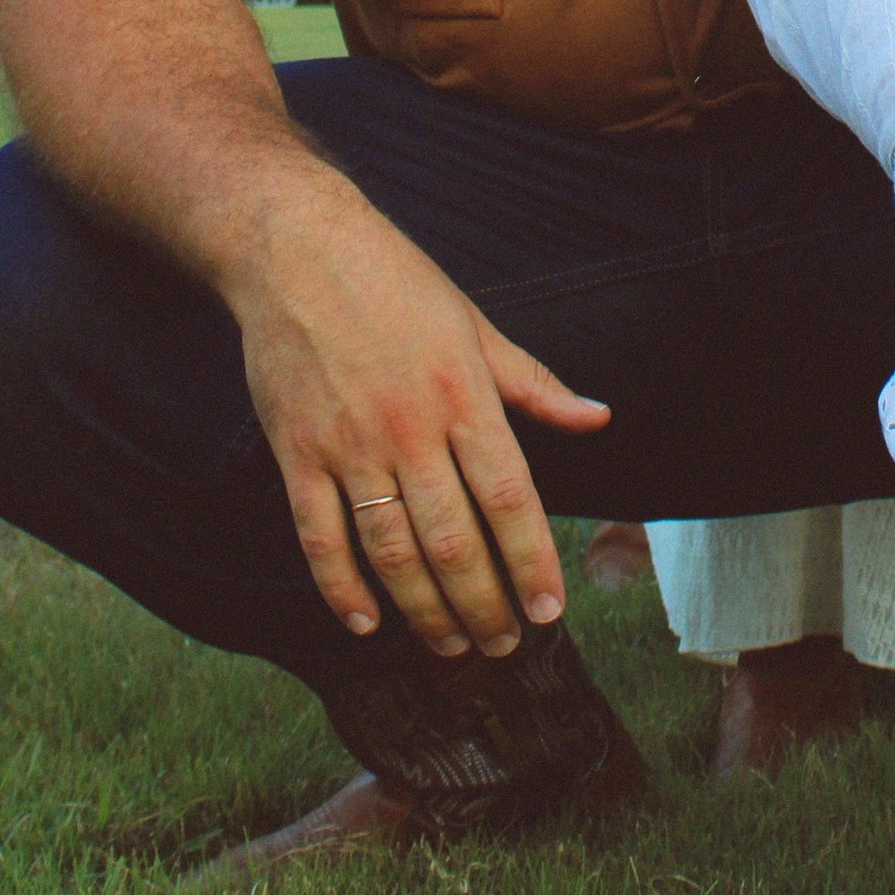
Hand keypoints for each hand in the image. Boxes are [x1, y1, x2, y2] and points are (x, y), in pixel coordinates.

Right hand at [227, 179, 611, 657]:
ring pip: (392, 550)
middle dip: (484, 605)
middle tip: (503, 645)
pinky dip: (342, 587)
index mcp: (463, 394)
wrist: (296, 248)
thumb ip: (533, 384)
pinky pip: (320, 536)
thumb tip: (598, 418)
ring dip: (424, 610)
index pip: (510, 499)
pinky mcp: (296, 452)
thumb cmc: (395, 283)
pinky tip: (366, 622)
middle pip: (454, 540)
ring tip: (451, 646)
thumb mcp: (475, 324)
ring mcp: (348, 444)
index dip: (532, 563)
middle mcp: (409, 427)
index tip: (549, 611)